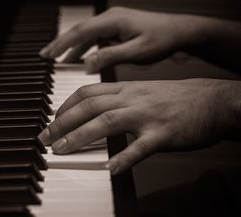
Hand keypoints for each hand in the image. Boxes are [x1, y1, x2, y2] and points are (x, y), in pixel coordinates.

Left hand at [38, 78, 240, 174]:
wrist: (212, 100)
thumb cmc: (175, 98)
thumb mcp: (142, 92)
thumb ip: (118, 100)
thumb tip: (94, 112)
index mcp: (125, 89)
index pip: (86, 92)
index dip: (64, 106)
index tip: (52, 119)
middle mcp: (132, 99)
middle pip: (89, 106)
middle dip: (62, 122)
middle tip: (45, 138)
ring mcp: (147, 115)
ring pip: (107, 122)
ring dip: (80, 136)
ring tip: (62, 150)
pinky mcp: (164, 134)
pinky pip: (141, 147)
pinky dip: (124, 158)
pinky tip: (110, 168)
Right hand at [40, 7, 211, 72]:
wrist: (181, 31)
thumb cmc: (163, 40)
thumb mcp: (137, 52)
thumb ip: (110, 56)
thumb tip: (86, 64)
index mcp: (113, 21)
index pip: (80, 32)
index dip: (62, 44)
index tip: (48, 55)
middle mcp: (110, 18)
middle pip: (78, 31)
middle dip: (60, 43)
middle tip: (44, 55)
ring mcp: (113, 22)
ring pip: (85, 34)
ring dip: (71, 46)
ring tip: (57, 59)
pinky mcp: (117, 28)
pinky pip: (95, 37)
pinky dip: (84, 47)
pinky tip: (79, 57)